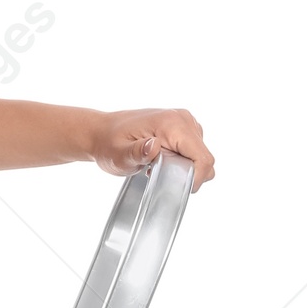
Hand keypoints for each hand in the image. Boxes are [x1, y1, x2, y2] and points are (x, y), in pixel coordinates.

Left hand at [90, 109, 214, 189]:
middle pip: (205, 157)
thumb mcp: (119, 155)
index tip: (178, 189)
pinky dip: (184, 160)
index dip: (196, 178)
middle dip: (189, 173)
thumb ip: (137, 152)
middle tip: (163, 176)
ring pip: (201, 155)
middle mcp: (182, 119)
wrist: (101, 132)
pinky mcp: (182, 126)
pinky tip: (164, 161)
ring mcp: (184, 121)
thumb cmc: (109, 145)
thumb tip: (154, 146)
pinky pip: (195, 150)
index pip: (202, 157)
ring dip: (186, 167)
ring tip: (160, 168)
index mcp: (172, 124)